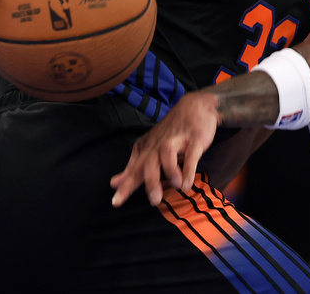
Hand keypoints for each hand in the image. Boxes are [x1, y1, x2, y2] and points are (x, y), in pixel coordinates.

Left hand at [110, 92, 219, 206]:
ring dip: (170, 170)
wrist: (195, 106)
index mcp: (148, 148)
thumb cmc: (171, 132)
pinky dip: (189, 169)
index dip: (126, 186)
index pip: (134, 169)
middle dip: (150, 181)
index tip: (116, 202)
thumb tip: (114, 184)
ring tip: (176, 186)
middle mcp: (159, 144)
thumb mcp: (149, 149)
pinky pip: (191, 154)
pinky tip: (187, 184)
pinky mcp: (195, 139)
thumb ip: (133, 167)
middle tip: (154, 201)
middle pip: (150, 162)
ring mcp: (177, 140)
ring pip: (167, 154)